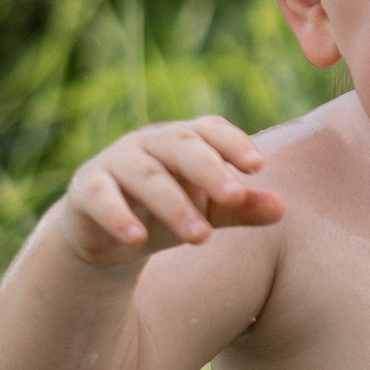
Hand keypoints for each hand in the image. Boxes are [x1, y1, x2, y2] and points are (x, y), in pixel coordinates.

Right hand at [59, 117, 284, 266]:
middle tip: (235, 196)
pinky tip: (137, 239)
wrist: (104, 233)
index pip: (209, 130)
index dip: (233, 143)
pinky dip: (119, 217)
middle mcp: (148, 143)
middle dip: (209, 170)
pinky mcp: (87, 190)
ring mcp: (115, 163)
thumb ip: (240, 208)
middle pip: (180, 146)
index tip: (258, 166)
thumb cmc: (165, 212)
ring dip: (174, 205)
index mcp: (182, 140)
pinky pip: (102, 198)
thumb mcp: (206, 212)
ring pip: (146, 176)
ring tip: (202, 237)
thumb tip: (282, 208)